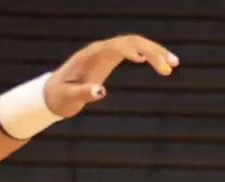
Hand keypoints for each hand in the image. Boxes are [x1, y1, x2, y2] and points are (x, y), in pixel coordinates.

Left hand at [45, 35, 177, 116]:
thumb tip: (102, 92)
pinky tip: (160, 66)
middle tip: (173, 64)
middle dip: (154, 50)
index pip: (120, 45)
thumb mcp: (69, 98)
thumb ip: (84, 94)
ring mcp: (106, 53)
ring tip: (172, 65)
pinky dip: (148, 57)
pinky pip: (133, 51)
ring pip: (136, 45)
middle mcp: (101, 49)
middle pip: (133, 41)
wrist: (51, 94)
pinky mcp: (109, 59)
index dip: (138, 49)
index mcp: (93, 55)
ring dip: (155, 52)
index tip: (151, 61)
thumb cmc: (59, 96)